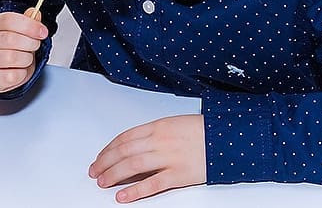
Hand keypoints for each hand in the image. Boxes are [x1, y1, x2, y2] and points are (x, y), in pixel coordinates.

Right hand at [0, 10, 47, 92]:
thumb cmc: (9, 48)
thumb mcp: (19, 31)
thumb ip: (27, 21)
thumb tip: (34, 13)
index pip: (7, 20)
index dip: (29, 25)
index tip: (42, 32)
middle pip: (10, 39)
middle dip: (30, 43)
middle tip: (35, 45)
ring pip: (11, 58)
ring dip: (27, 58)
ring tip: (26, 58)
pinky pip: (12, 76)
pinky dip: (22, 74)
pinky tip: (20, 70)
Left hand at [88, 115, 205, 202]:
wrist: (226, 137)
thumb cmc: (202, 131)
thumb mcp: (174, 124)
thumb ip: (154, 134)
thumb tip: (133, 146)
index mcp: (158, 126)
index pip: (125, 137)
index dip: (109, 148)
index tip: (100, 157)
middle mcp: (160, 140)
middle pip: (124, 151)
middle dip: (106, 162)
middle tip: (95, 171)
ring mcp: (169, 157)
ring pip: (133, 165)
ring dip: (113, 174)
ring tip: (102, 182)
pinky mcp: (179, 174)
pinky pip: (152, 184)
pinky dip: (134, 191)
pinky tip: (122, 196)